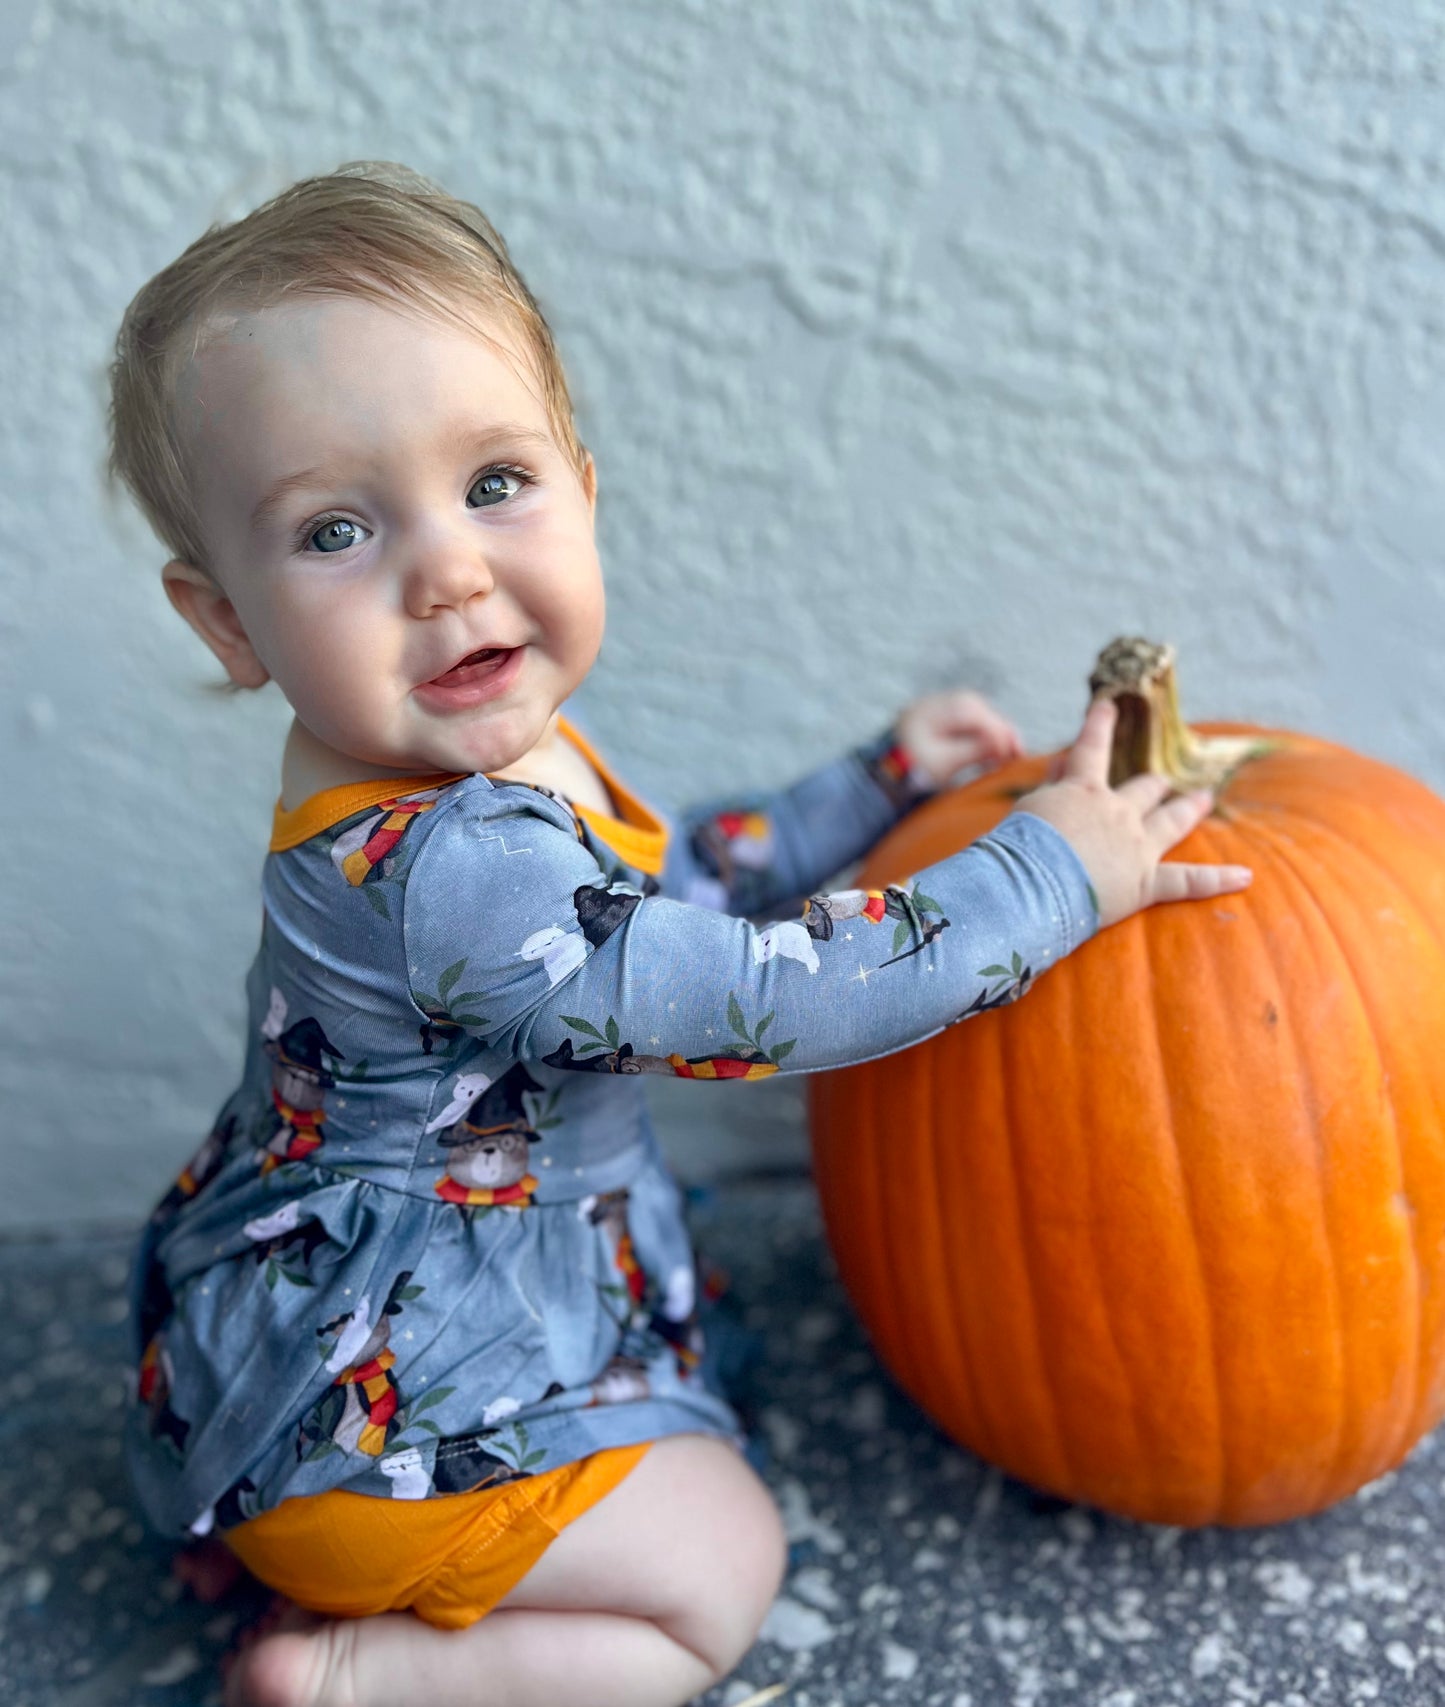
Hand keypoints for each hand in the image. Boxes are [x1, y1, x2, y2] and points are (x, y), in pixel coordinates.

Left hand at [894, 690, 1023, 788]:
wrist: (882, 781)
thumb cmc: (912, 774)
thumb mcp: (946, 764)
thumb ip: (976, 751)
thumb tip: (1004, 745)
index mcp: (929, 711)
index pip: (970, 713)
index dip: (996, 732)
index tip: (1013, 752)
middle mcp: (930, 705)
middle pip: (974, 710)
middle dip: (998, 730)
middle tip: (1018, 751)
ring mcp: (930, 711)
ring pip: (971, 714)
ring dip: (991, 732)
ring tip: (1008, 753)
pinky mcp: (933, 723)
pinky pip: (962, 722)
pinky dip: (978, 735)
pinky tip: (990, 752)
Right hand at [1012, 698, 1252, 928]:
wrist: (1032, 885)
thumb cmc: (1020, 848)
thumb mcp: (1028, 807)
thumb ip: (1050, 783)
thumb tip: (1062, 760)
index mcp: (1083, 792)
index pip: (1090, 749)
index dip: (1098, 725)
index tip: (1107, 704)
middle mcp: (1117, 813)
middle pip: (1143, 789)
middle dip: (1155, 784)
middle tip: (1165, 781)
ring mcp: (1137, 846)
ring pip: (1171, 822)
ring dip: (1188, 809)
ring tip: (1205, 800)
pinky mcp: (1146, 883)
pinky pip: (1189, 881)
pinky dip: (1218, 879)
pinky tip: (1245, 876)